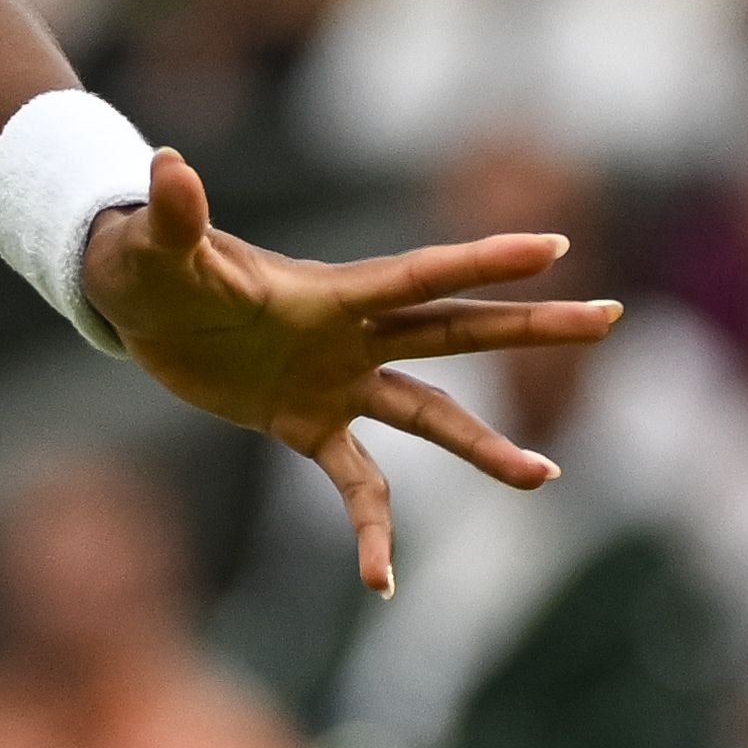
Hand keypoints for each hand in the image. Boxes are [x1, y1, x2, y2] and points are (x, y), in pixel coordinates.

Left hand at [77, 147, 622, 595]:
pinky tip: (379, 582)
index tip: (553, 247)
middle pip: (457, 330)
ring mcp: (339, 379)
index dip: (480, 261)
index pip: (418, 275)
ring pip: (431, 413)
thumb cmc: (149, 264)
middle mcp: (351, 334)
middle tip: (607, 319)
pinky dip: (371, 528)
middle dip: (530, 328)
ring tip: (543, 477)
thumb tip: (166, 164)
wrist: (140, 308)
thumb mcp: (156, 246)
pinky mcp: (308, 424)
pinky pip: (356, 482)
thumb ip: (172, 215)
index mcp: (329, 291)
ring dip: (483, 447)